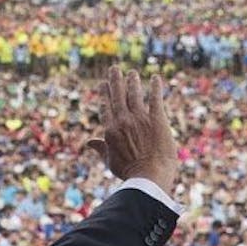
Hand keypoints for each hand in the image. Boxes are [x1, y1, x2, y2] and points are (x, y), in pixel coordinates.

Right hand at [85, 66, 177, 193]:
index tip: (103, 84)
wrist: (149, 177)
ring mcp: (140, 118)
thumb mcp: (111, 162)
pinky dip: (155, 87)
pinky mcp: (157, 119)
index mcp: (110, 131)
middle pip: (118, 95)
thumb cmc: (129, 173)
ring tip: (133, 73)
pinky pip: (155, 98)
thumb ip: (101, 149)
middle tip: (115, 69)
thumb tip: (89, 143)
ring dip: (133, 81)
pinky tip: (155, 78)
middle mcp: (123, 121)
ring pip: (135, 94)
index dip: (104, 94)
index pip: (106, 107)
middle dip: (115, 80)